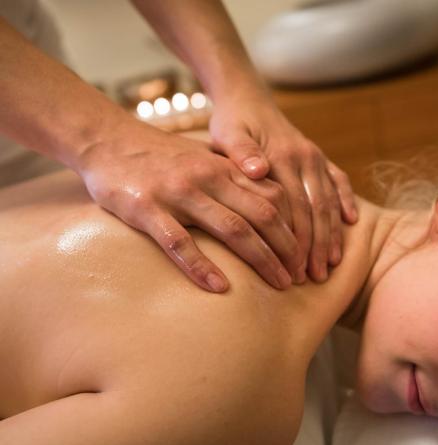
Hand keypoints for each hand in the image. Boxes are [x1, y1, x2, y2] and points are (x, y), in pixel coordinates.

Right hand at [76, 120, 303, 291]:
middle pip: (261, 215)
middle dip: (287, 248)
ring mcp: (178, 194)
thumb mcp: (204, 161)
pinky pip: (179, 243)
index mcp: (224, 168)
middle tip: (300, 277)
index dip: (294, 228)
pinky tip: (219, 287)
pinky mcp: (147, 210)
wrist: (110, 140)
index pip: (273, 198)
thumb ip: (234, 180)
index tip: (305, 255)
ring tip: (279, 284)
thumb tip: (271, 204)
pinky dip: (202, 266)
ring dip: (261, 259)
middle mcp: (208, 179)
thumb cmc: (162, 157)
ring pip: (232, 229)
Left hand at [209, 92, 357, 282]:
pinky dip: (346, 201)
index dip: (296, 240)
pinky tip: (352, 222)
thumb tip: (258, 171)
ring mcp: (315, 157)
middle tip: (313, 277)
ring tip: (331, 264)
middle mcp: (305, 157)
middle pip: (316, 209)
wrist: (247, 97)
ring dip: (332, 233)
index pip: (295, 207)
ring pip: (329, 201)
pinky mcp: (319, 157)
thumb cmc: (233, 121)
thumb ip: (241, 152)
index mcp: (283, 156)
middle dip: (315, 246)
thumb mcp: (228, 133)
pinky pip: (339, 180)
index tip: (293, 268)